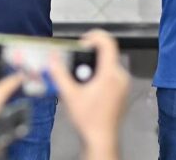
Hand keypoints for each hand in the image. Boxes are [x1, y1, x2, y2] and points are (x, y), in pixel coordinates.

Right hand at [49, 29, 129, 159]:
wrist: (101, 139)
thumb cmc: (87, 119)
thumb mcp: (69, 95)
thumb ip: (59, 74)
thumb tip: (52, 58)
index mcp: (110, 74)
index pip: (108, 43)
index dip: (94, 36)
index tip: (82, 41)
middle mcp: (121, 76)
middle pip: (107, 53)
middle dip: (90, 53)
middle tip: (76, 62)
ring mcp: (124, 84)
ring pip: (109, 63)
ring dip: (94, 64)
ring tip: (80, 77)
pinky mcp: (123, 91)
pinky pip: (112, 74)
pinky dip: (100, 73)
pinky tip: (88, 86)